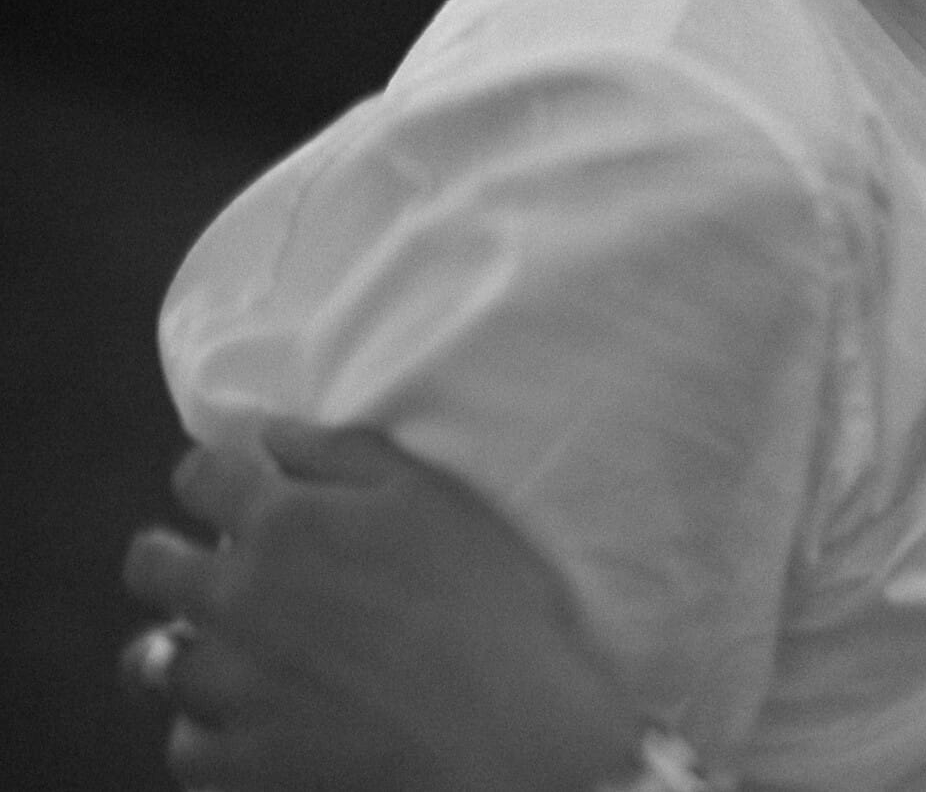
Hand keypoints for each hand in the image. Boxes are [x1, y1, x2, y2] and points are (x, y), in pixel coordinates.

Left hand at [123, 419, 645, 791]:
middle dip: (170, 558)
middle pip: (153, 567)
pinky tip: (247, 724)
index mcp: (283, 522)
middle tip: (206, 569)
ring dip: (187, 648)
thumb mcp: (432, 496)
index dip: (211, 476)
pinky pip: (186, 745)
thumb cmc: (486, 600)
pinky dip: (208, 731)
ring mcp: (229, 683)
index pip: (200, 477)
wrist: (503, 727)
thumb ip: (345, 453)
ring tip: (228, 655)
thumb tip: (274, 434)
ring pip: (158, 660)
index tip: (231, 485)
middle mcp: (236, 597)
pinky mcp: (238, 759)